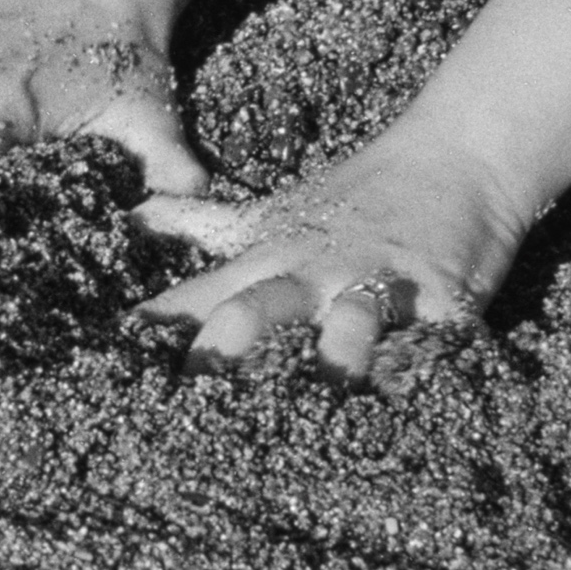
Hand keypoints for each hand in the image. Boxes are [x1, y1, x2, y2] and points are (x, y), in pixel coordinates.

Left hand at [133, 135, 531, 379]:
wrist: (457, 158)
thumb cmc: (354, 195)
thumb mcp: (271, 212)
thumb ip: (202, 224)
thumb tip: (134, 217)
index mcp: (270, 257)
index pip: (202, 293)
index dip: (161, 324)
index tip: (114, 360)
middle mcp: (314, 272)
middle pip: (261, 308)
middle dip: (227, 347)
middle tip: (195, 391)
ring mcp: (377, 285)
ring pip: (348, 327)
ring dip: (332, 364)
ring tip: (317, 407)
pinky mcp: (443, 303)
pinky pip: (433, 346)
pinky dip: (422, 376)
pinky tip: (412, 411)